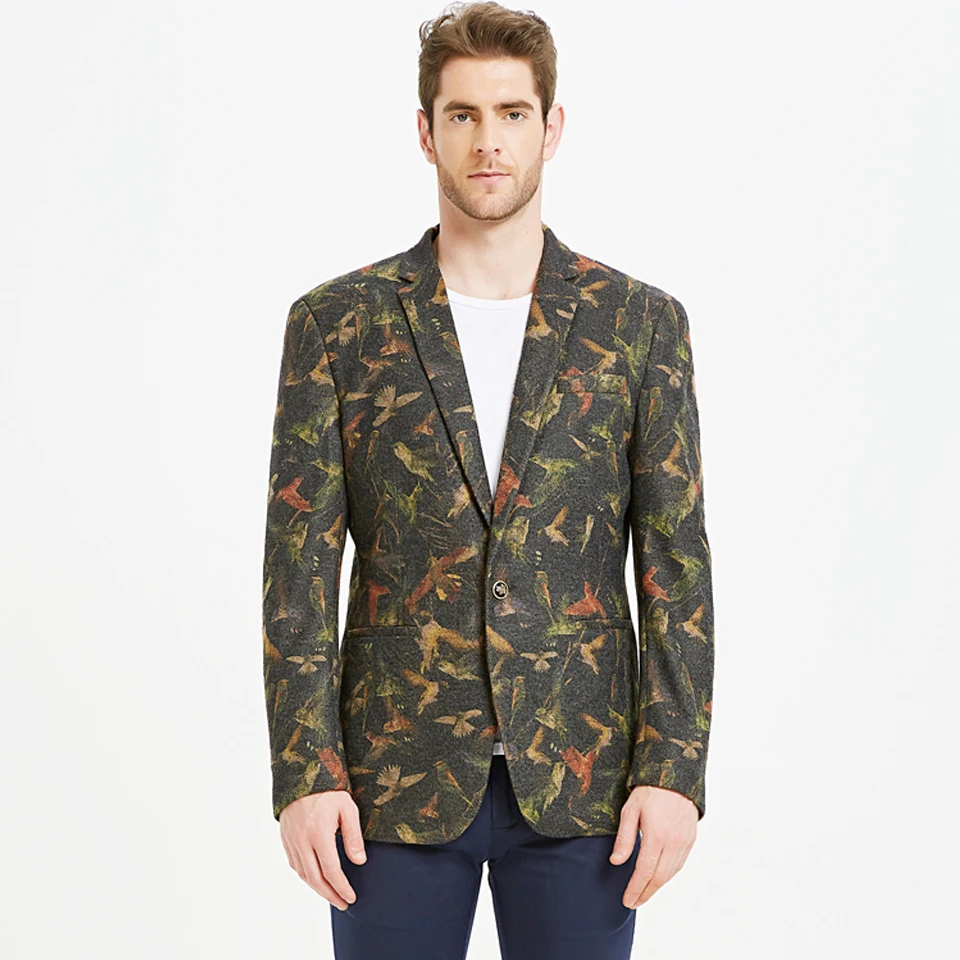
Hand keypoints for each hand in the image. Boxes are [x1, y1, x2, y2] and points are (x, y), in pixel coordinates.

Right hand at [279, 790, 366, 909]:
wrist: (302, 774)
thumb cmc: (329, 791)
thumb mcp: (348, 808)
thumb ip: (353, 836)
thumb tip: (359, 862)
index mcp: (319, 834)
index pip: (331, 871)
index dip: (342, 888)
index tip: (351, 897)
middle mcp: (302, 840)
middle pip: (315, 878)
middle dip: (330, 895)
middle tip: (343, 904)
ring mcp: (291, 840)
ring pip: (303, 874)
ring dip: (317, 888)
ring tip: (332, 895)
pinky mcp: (285, 838)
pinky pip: (294, 864)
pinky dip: (306, 876)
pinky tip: (316, 878)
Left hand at [610, 785, 697, 907]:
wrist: (676, 774)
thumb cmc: (649, 790)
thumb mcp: (630, 810)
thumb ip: (624, 838)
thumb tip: (616, 862)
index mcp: (657, 835)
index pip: (645, 871)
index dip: (635, 888)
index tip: (627, 900)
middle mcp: (674, 842)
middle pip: (659, 877)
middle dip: (645, 893)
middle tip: (633, 902)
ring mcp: (685, 841)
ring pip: (671, 873)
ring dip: (657, 886)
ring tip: (643, 893)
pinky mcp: (691, 839)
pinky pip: (680, 864)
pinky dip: (668, 875)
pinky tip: (659, 877)